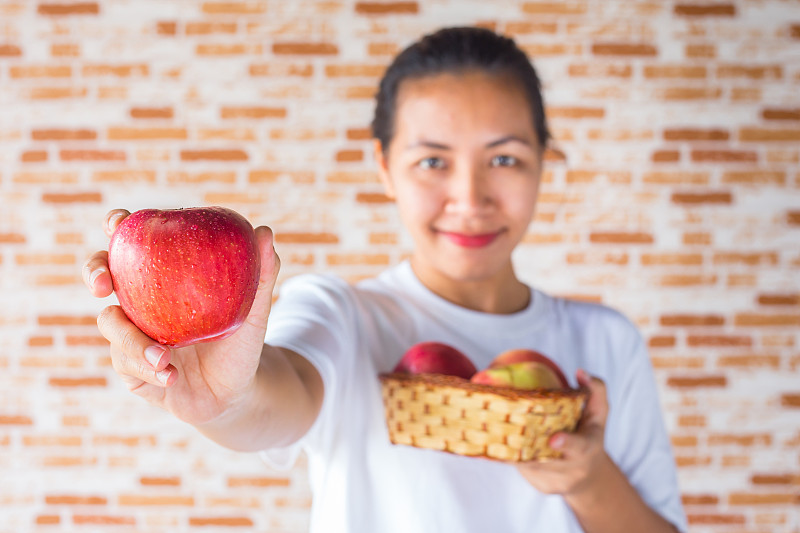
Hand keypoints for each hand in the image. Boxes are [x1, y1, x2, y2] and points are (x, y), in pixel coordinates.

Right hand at [82, 209, 280, 426]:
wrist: (236, 392)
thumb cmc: (241, 343)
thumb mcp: (254, 310)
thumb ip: (260, 273)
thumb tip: (264, 232)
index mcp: (165, 276)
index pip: (134, 242)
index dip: (118, 226)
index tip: (118, 224)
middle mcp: (141, 301)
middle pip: (101, 273)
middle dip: (94, 271)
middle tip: (103, 284)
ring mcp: (131, 333)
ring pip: (111, 325)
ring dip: (133, 341)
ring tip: (164, 356)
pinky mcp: (129, 367)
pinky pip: (126, 362)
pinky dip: (148, 368)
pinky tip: (170, 375)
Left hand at [515, 369, 610, 496]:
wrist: (587, 474)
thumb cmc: (589, 432)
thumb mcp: (598, 412)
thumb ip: (595, 389)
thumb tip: (580, 372)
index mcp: (589, 447)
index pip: (580, 447)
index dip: (567, 443)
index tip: (554, 439)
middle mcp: (574, 468)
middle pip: (547, 459)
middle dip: (527, 446)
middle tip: (508, 428)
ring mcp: (557, 481)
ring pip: (530, 465)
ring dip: (514, 449)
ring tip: (500, 430)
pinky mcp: (542, 486)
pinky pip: (523, 470)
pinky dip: (512, 456)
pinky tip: (503, 442)